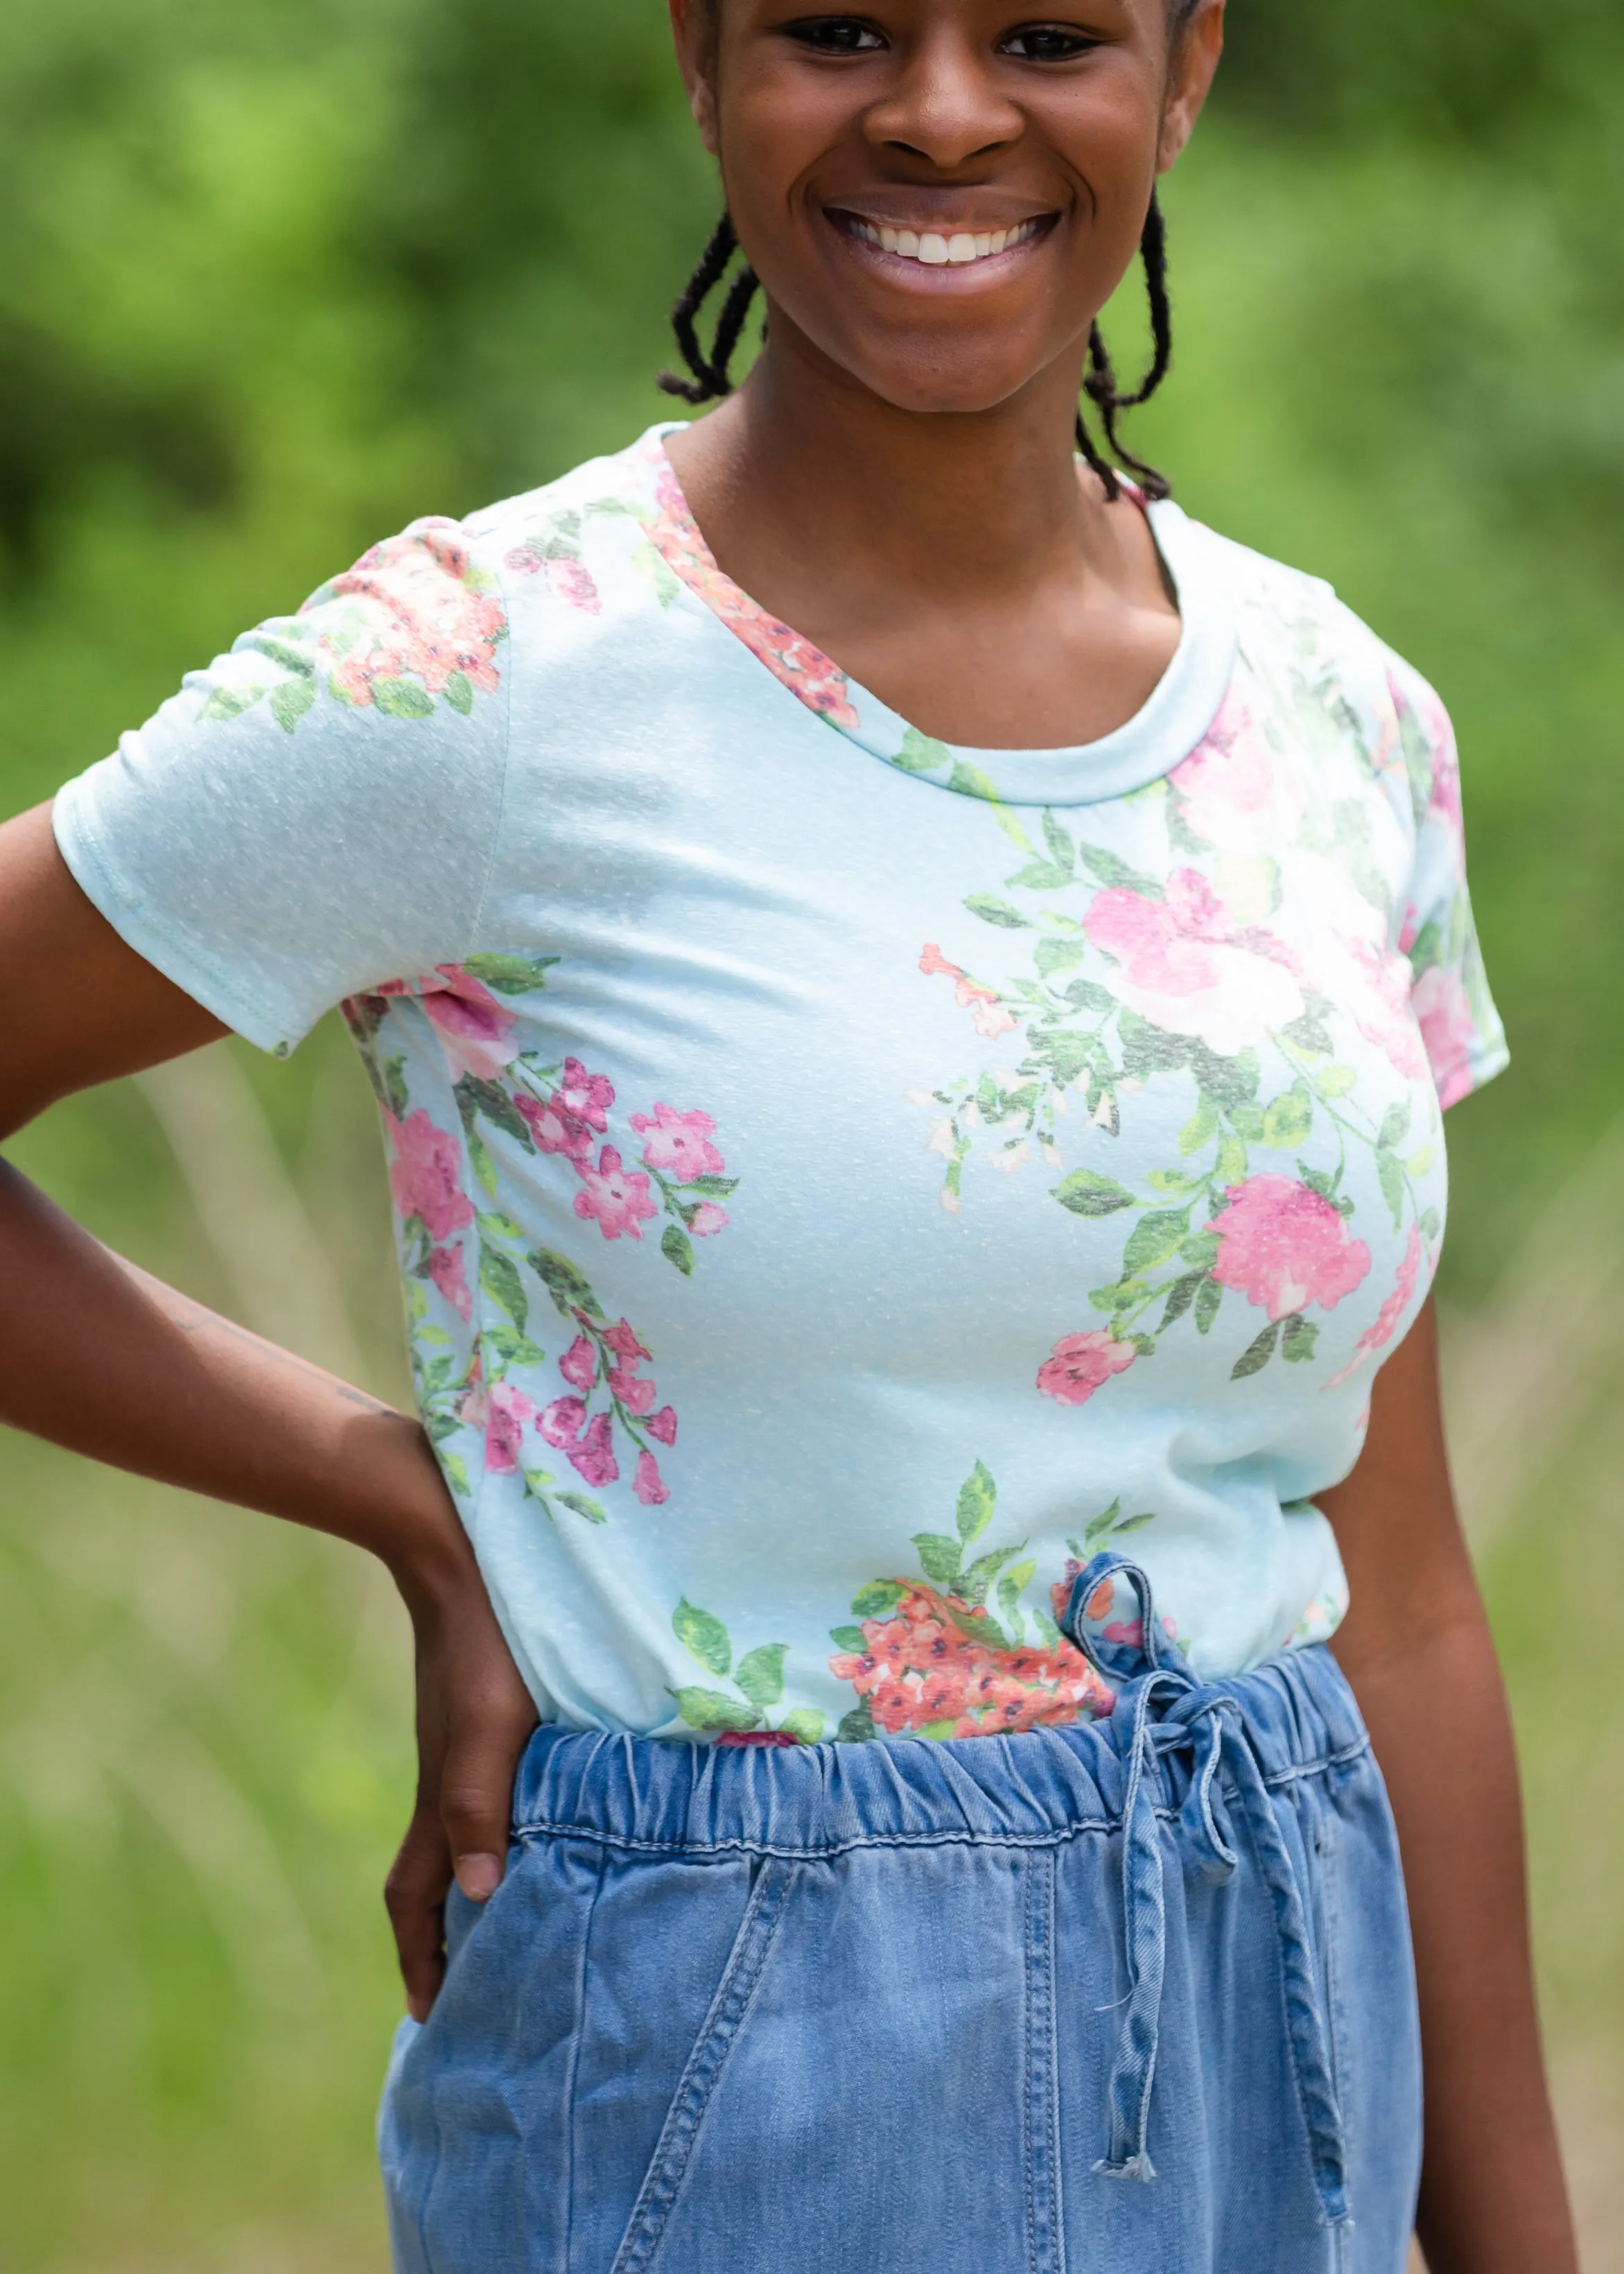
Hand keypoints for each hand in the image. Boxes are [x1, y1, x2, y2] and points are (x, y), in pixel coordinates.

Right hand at [383, 1540, 539, 2020]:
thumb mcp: (489, 1725)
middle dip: (447, 1941)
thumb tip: (481, 1898)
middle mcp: (446, 1786)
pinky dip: (501, 1838)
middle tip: (480, 1993)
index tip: (431, 2016)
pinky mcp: (486, 1724)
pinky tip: (542, 1836)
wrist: (466, 1558)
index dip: (420, 1959)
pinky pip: (486, 1803)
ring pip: (462, 1844)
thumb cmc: (487, 1642)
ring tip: (517, 1931)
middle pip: (432, 1882)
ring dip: (479, 1891)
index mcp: (440, 1800)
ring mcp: (463, 1754)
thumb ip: (480, 1804)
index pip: (415, 1899)